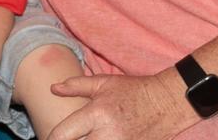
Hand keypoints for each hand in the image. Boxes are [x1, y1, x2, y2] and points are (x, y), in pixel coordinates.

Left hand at [46, 71, 195, 139]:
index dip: (52, 139)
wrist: (168, 102)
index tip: (49, 139)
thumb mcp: (103, 83)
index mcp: (95, 114)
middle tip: (68, 137)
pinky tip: (100, 139)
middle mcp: (107, 134)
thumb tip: (53, 88)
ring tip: (87, 136)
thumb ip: (76, 86)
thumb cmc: (134, 90)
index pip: (63, 134)